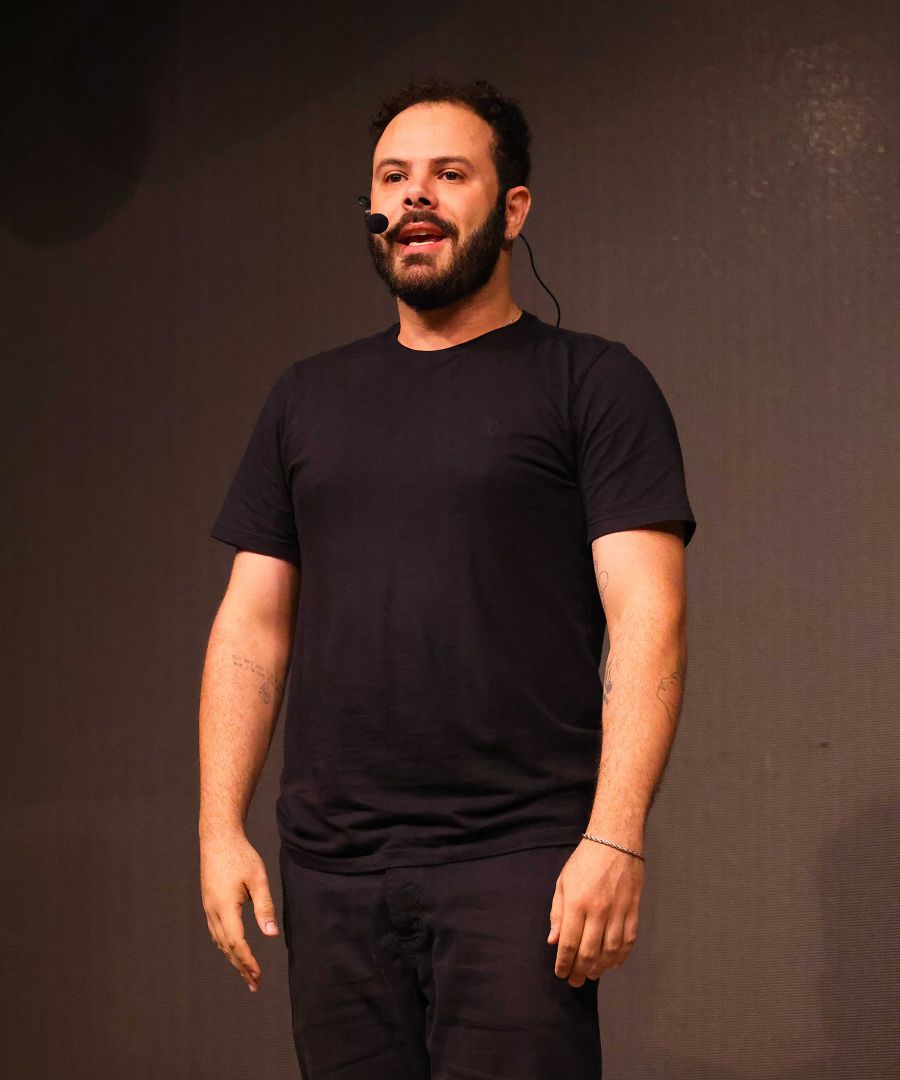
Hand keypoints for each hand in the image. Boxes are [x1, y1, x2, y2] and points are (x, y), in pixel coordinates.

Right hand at [200, 831, 279, 991]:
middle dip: (241, 967)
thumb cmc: (241, 856)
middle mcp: (213, 911)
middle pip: (227, 947)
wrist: (218, 839)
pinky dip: (226, 945)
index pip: (237, 943)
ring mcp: (208, 908)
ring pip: (220, 941)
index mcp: (226, 907)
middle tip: (255, 985)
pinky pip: (216, 931)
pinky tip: (234, 949)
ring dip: (233, 958)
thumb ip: (264, 906)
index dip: (248, 961)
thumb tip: (271, 935)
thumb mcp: (258, 879)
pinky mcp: (209, 903)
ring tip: (246, 973)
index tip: (258, 975)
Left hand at [547, 838, 643, 985]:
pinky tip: (613, 964)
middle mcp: (598, 911)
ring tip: (592, 975)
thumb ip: (558, 912)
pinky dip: (621, 956)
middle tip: (575, 981)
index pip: (569, 943)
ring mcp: (618, 912)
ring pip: (610, 951)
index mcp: (577, 903)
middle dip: (580, 971)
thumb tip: (554, 941)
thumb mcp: (563, 882)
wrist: (615, 841)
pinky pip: (628, 940)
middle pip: (589, 952)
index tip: (560, 973)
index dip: (564, 963)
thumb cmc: (585, 860)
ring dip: (600, 967)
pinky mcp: (633, 910)